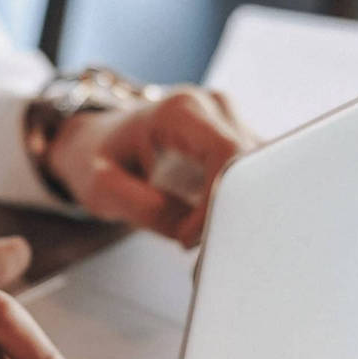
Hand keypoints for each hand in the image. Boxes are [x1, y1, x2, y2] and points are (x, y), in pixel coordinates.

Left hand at [43, 88, 256, 247]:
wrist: (99, 141)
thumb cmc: (98, 158)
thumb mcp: (101, 186)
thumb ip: (142, 207)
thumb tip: (191, 233)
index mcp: (181, 111)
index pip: (226, 153)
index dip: (217, 200)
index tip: (189, 237)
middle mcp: (213, 108)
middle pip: (251, 164)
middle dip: (231, 213)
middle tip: (200, 251)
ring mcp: (230, 122)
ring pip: (260, 174)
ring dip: (237, 213)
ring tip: (202, 242)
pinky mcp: (238, 142)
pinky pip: (254, 178)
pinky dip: (238, 208)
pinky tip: (212, 229)